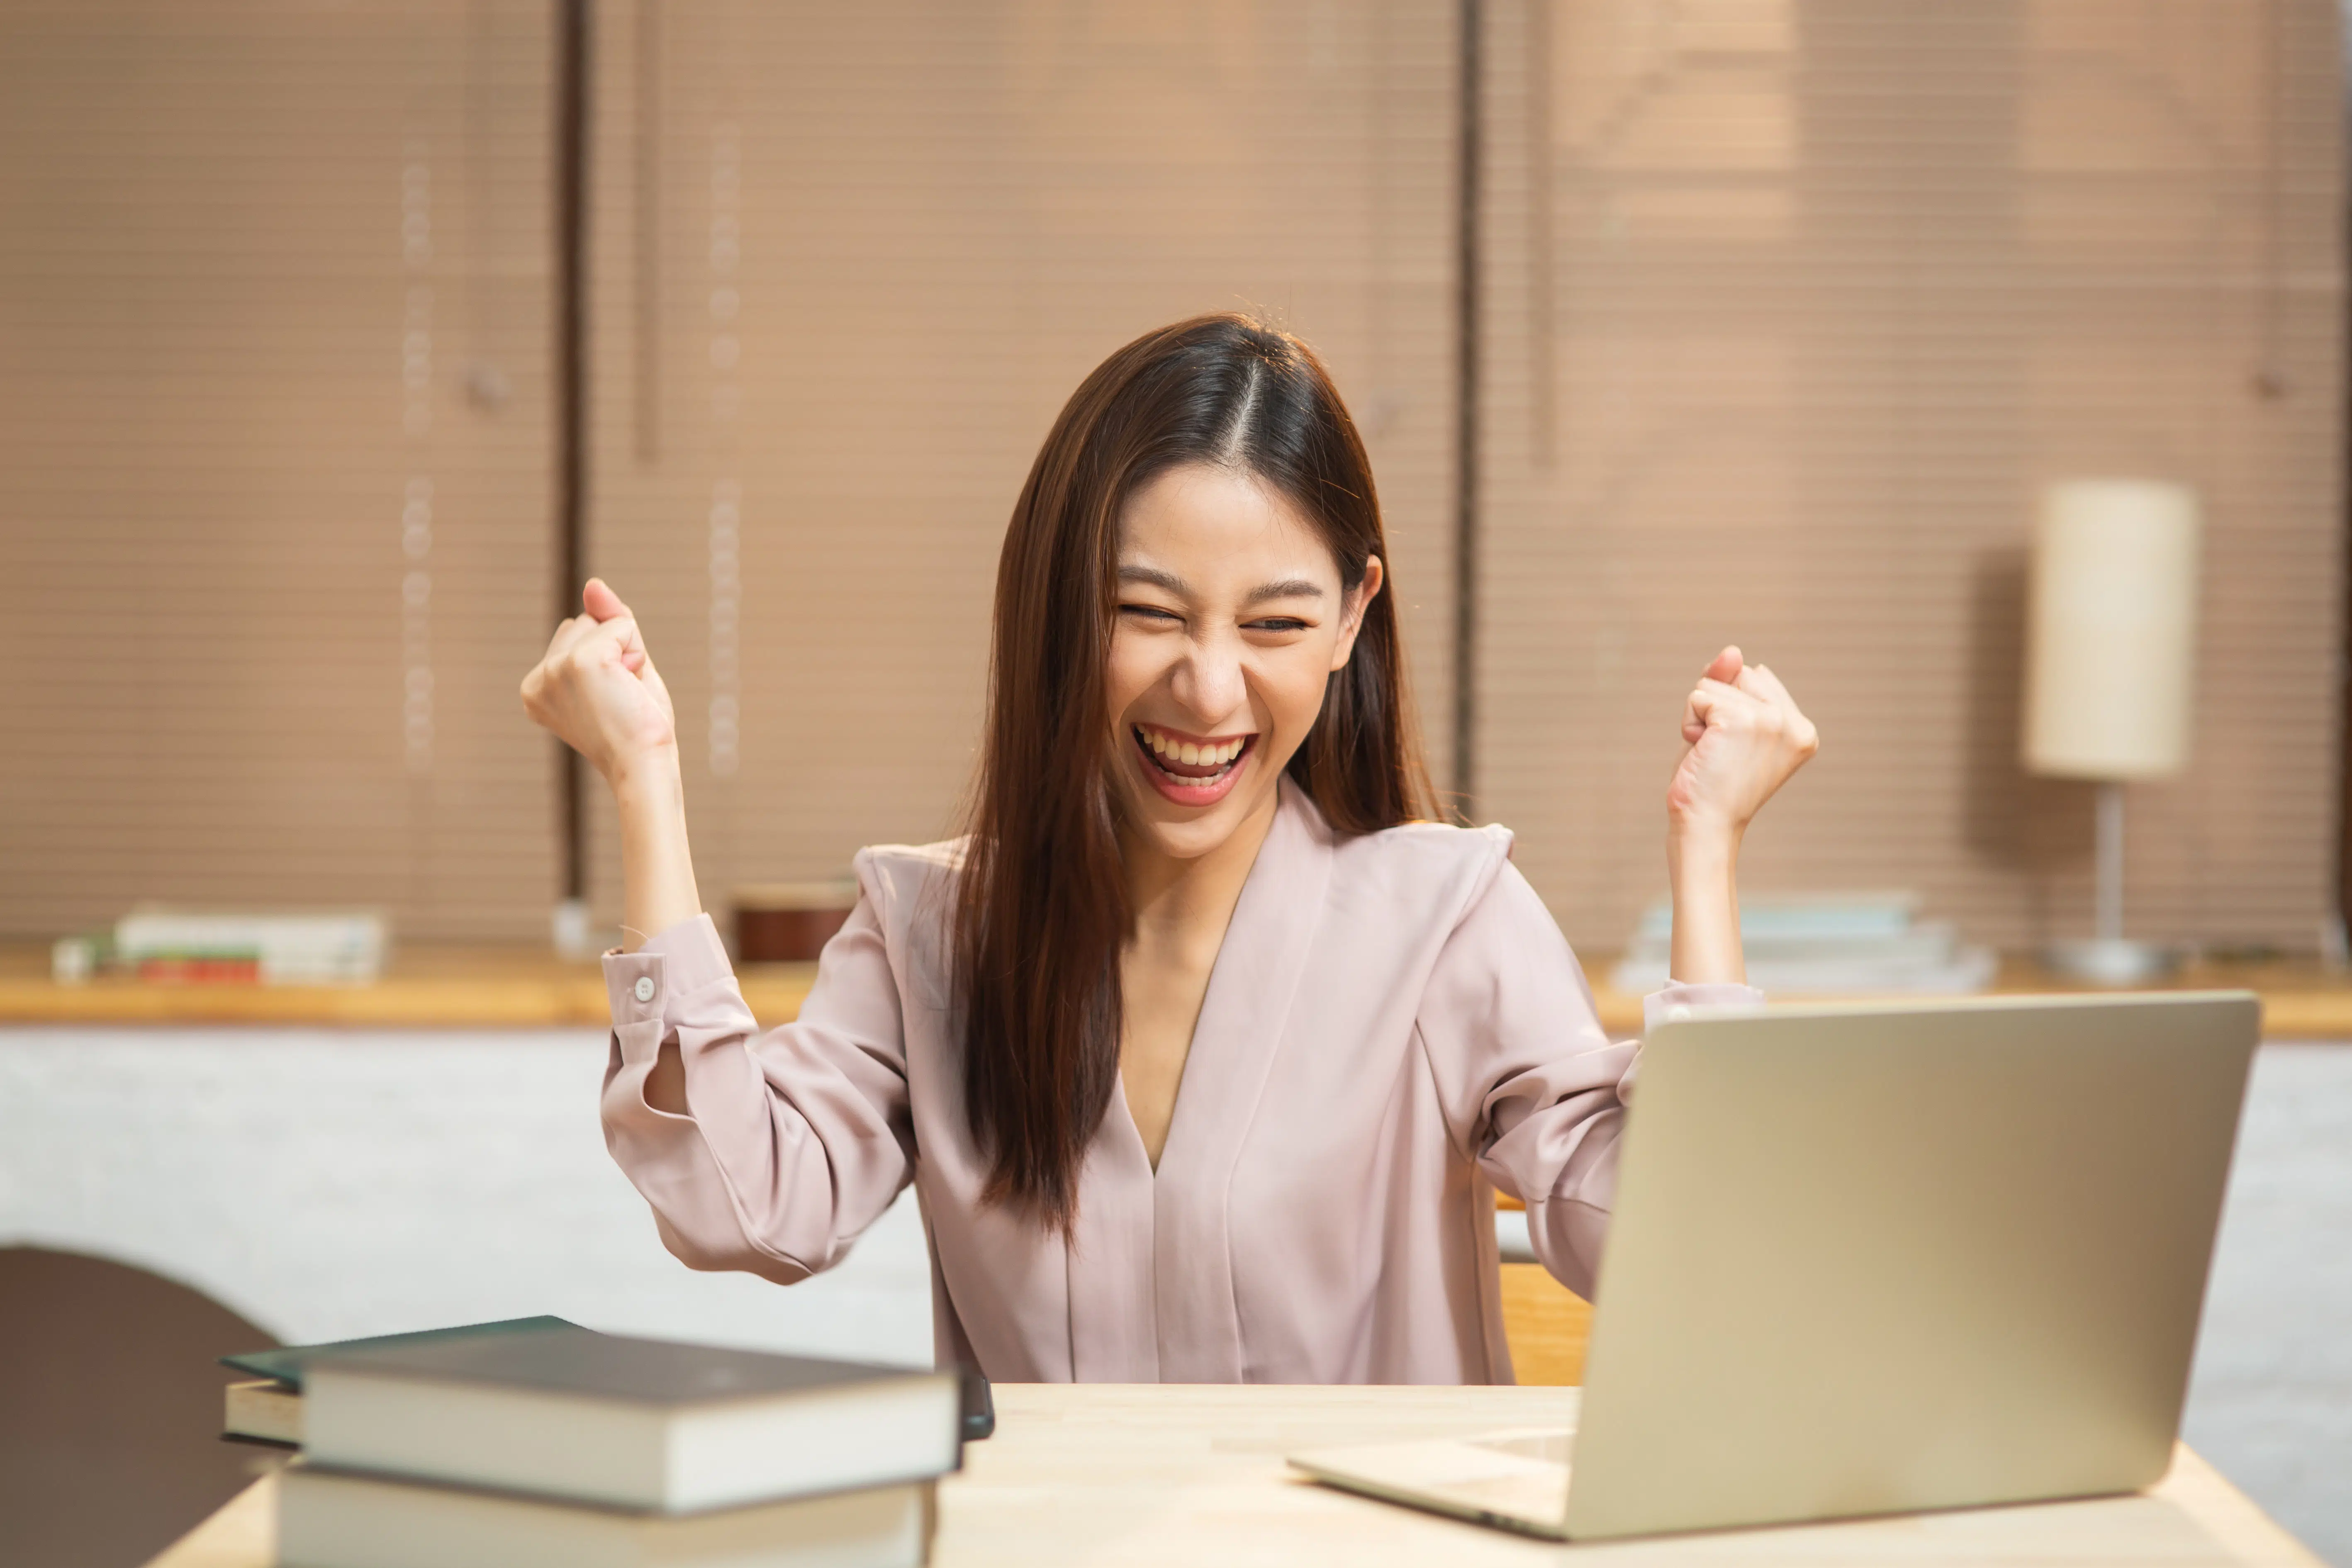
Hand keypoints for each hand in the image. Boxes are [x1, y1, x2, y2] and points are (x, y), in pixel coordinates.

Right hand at [519, 579, 678, 786]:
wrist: (644, 764)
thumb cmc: (637, 727)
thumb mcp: (622, 667)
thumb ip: (607, 623)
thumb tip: (593, 584)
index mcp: (536, 686)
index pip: (577, 633)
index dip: (610, 658)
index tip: (610, 701)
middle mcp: (537, 678)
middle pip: (584, 622)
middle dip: (616, 650)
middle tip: (621, 698)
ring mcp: (554, 669)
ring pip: (601, 622)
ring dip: (628, 651)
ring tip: (624, 694)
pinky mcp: (579, 662)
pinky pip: (621, 625)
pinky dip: (636, 652)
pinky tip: (629, 687)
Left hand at [1667, 646, 1817, 844]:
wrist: (1705, 825)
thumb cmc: (1712, 784)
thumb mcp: (1724, 727)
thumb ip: (1730, 685)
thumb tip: (1733, 650)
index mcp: (1802, 729)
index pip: (1755, 679)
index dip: (1729, 709)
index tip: (1734, 751)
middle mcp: (1794, 723)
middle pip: (1739, 674)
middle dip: (1716, 708)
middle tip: (1720, 753)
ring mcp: (1771, 719)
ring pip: (1715, 683)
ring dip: (1700, 717)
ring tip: (1712, 755)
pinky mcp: (1742, 719)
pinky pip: (1698, 695)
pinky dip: (1689, 722)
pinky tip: (1702, 752)